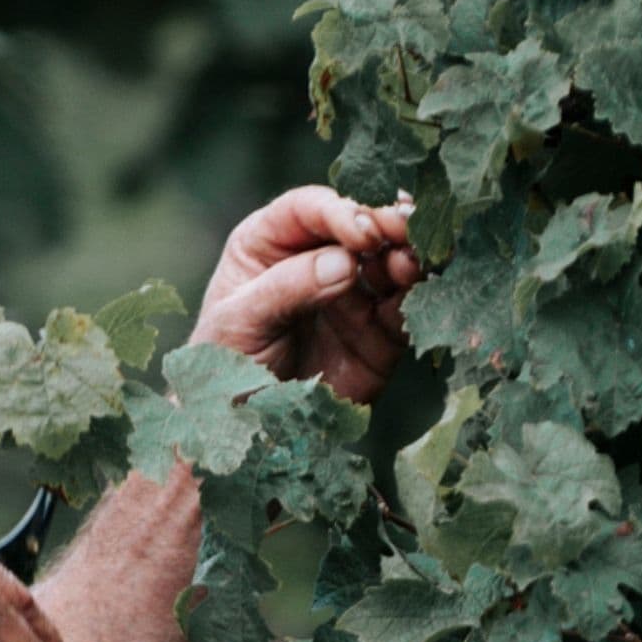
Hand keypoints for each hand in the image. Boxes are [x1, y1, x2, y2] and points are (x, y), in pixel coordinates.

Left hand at [192, 183, 419, 402]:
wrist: (240, 432)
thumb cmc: (223, 366)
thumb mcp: (241, 321)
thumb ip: (287, 287)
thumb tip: (345, 263)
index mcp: (271, 243)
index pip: (310, 210)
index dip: (341, 212)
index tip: (363, 232)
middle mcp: (315, 261)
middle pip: (358, 227)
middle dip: (385, 225)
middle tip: (406, 230)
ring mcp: (349, 297)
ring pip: (388, 264)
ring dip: (406, 257)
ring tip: (412, 262)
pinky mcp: (376, 337)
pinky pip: (401, 312)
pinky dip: (415, 301)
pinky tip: (418, 294)